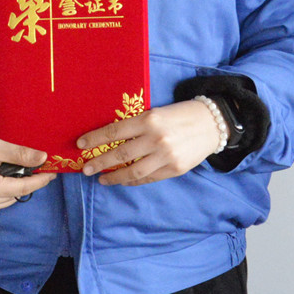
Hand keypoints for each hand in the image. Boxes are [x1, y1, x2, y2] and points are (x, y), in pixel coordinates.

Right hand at [0, 132, 55, 216]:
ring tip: (10, 169)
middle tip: (32, 165)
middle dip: (26, 180)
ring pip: (9, 199)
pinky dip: (5, 191)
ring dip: (15, 186)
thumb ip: (19, 154)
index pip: (23, 187)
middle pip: (17, 194)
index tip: (54, 172)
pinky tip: (0, 178)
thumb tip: (43, 158)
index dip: (40, 180)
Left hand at [77, 99, 218, 186]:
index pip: (114, 131)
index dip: (95, 139)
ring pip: (133, 172)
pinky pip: (148, 178)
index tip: (80, 144)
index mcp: (149, 119)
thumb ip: (137, 125)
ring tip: (102, 179)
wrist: (213, 123)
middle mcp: (156, 138)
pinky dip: (133, 181)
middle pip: (120, 154)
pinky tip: (123, 180)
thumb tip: (110, 139)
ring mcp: (165, 156)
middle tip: (85, 168)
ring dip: (114, 177)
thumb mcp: (157, 113)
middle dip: (99, 162)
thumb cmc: (180, 115)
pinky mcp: (174, 169)